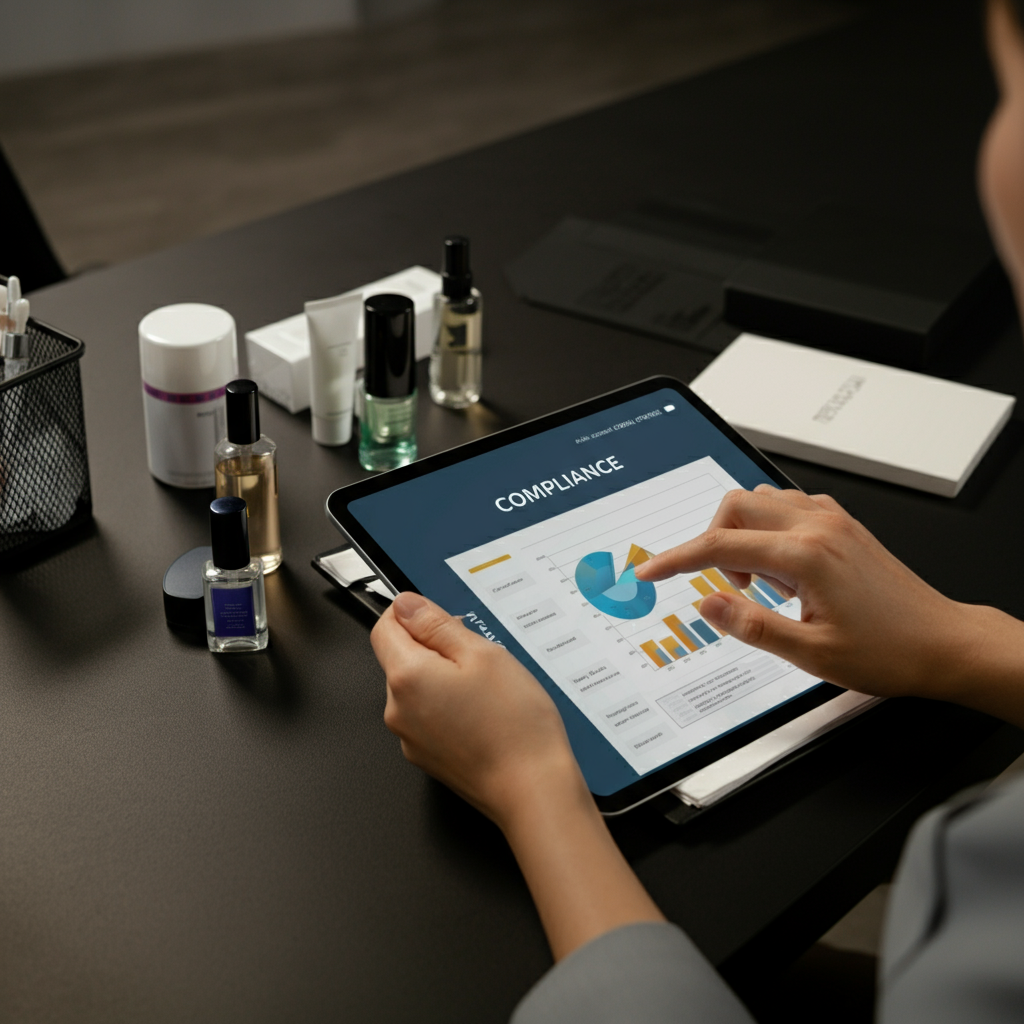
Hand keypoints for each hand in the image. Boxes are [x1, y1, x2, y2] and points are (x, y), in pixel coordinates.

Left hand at [371, 591, 664, 959]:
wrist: (532, 791)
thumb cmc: (514, 725)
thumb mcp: (482, 654)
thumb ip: (437, 625)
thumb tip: (406, 604)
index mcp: (407, 677)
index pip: (383, 628)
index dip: (409, 613)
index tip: (440, 616)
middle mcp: (398, 710)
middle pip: (401, 658)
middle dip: (433, 647)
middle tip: (479, 655)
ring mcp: (410, 738)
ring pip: (417, 688)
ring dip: (444, 677)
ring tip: (488, 689)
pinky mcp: (427, 757)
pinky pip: (429, 716)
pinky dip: (450, 706)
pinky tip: (485, 713)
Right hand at [634, 485, 980, 700]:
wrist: (944, 644)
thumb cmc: (890, 652)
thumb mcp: (811, 654)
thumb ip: (751, 626)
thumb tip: (707, 605)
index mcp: (806, 556)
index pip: (721, 546)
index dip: (677, 559)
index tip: (651, 570)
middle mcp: (819, 527)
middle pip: (735, 506)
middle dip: (711, 541)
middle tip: (728, 587)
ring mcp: (833, 521)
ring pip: (760, 499)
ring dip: (742, 533)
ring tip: (760, 582)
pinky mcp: (843, 525)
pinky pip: (788, 505)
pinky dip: (767, 527)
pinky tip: (781, 565)